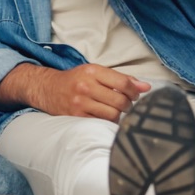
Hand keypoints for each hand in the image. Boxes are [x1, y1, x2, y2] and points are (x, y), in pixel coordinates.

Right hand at [33, 64, 150, 119]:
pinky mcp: (76, 116)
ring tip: (115, 111)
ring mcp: (80, 103)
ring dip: (119, 115)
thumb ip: (121, 79)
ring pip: (113, 114)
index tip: (135, 94)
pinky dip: (107, 121)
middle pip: (120, 101)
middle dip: (128, 105)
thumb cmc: (75, 80)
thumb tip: (146, 87)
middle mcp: (86, 86)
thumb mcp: (95, 72)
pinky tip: (105, 116)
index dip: (135, 91)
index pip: (124, 83)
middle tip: (126, 104)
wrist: (47, 89)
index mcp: (92, 71)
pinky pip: (101, 123)